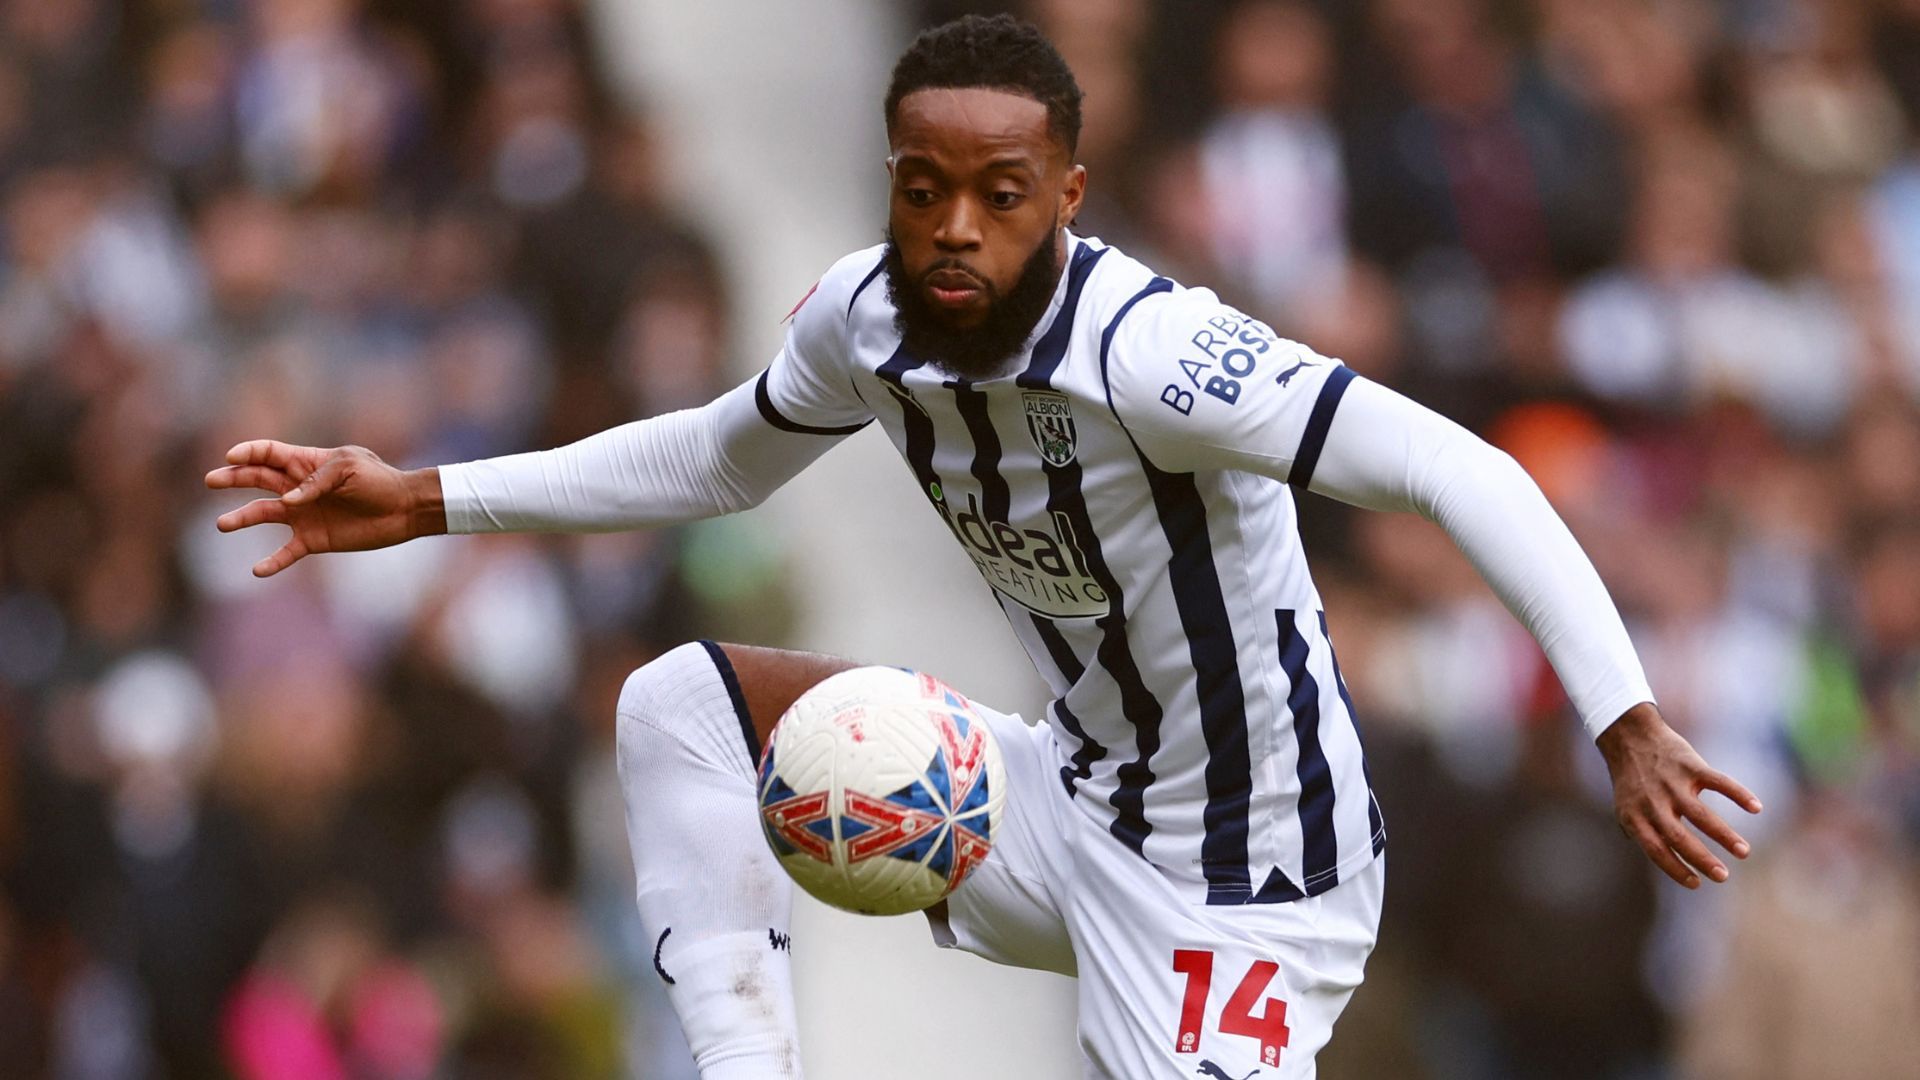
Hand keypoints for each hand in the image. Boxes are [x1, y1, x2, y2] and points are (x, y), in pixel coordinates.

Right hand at [205, 441, 444, 576]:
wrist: (404, 509)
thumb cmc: (379, 481)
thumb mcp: (350, 468)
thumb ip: (317, 480)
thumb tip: (290, 501)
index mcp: (307, 462)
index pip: (268, 453)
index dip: (248, 453)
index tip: (232, 456)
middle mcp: (298, 488)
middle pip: (257, 479)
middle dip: (232, 477)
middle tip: (211, 479)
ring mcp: (303, 514)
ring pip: (264, 514)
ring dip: (242, 518)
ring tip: (222, 524)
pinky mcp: (313, 539)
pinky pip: (287, 553)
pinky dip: (272, 562)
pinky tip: (257, 571)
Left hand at [1597, 703, 1762, 888]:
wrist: (1629, 735)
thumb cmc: (1632, 778)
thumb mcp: (1624, 807)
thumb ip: (1639, 833)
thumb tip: (1661, 859)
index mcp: (1635, 817)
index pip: (1655, 850)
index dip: (1675, 868)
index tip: (1697, 884)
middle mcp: (1653, 802)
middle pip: (1678, 837)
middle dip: (1702, 859)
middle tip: (1723, 876)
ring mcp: (1672, 783)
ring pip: (1701, 815)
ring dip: (1724, 835)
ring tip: (1744, 852)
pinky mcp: (1690, 765)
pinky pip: (1718, 781)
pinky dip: (1738, 794)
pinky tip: (1757, 808)